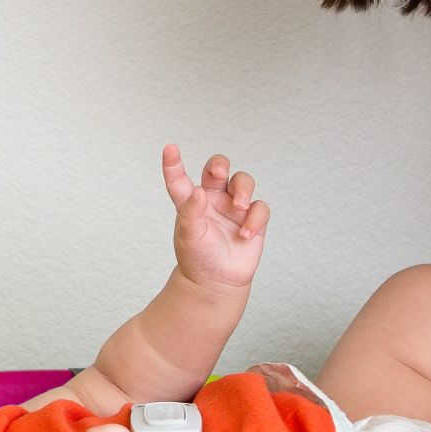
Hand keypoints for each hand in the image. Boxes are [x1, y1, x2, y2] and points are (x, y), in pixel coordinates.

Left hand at [163, 144, 268, 290]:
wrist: (216, 282)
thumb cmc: (197, 257)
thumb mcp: (188, 235)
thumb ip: (191, 212)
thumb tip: (199, 191)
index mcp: (190, 201)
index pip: (179, 178)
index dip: (173, 163)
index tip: (170, 149)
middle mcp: (213, 198)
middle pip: (218, 168)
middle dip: (220, 165)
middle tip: (219, 174)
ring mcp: (234, 207)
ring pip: (243, 181)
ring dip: (243, 189)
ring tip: (240, 207)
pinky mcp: (253, 220)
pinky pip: (260, 208)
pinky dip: (255, 219)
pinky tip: (245, 234)